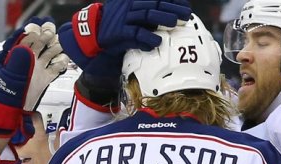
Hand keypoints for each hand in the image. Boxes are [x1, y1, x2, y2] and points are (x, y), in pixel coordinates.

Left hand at [0, 22, 67, 135]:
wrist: (5, 116)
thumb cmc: (1, 98)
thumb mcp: (6, 79)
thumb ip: (16, 64)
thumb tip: (25, 48)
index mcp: (14, 58)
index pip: (23, 39)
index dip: (31, 31)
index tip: (38, 27)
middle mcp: (26, 62)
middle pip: (38, 43)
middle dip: (45, 36)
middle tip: (51, 33)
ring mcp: (36, 70)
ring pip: (49, 53)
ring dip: (55, 48)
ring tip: (59, 45)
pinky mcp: (44, 80)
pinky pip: (55, 68)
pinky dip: (60, 64)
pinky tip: (62, 62)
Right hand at [58, 1, 191, 66]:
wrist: (94, 33)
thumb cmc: (117, 24)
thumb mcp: (131, 12)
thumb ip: (147, 11)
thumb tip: (171, 13)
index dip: (173, 0)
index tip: (186, 6)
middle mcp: (129, 5)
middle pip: (155, 4)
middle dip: (173, 8)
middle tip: (186, 15)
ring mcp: (123, 18)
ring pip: (147, 15)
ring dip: (163, 18)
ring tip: (175, 23)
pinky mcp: (118, 32)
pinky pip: (135, 33)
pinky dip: (147, 38)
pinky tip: (157, 42)